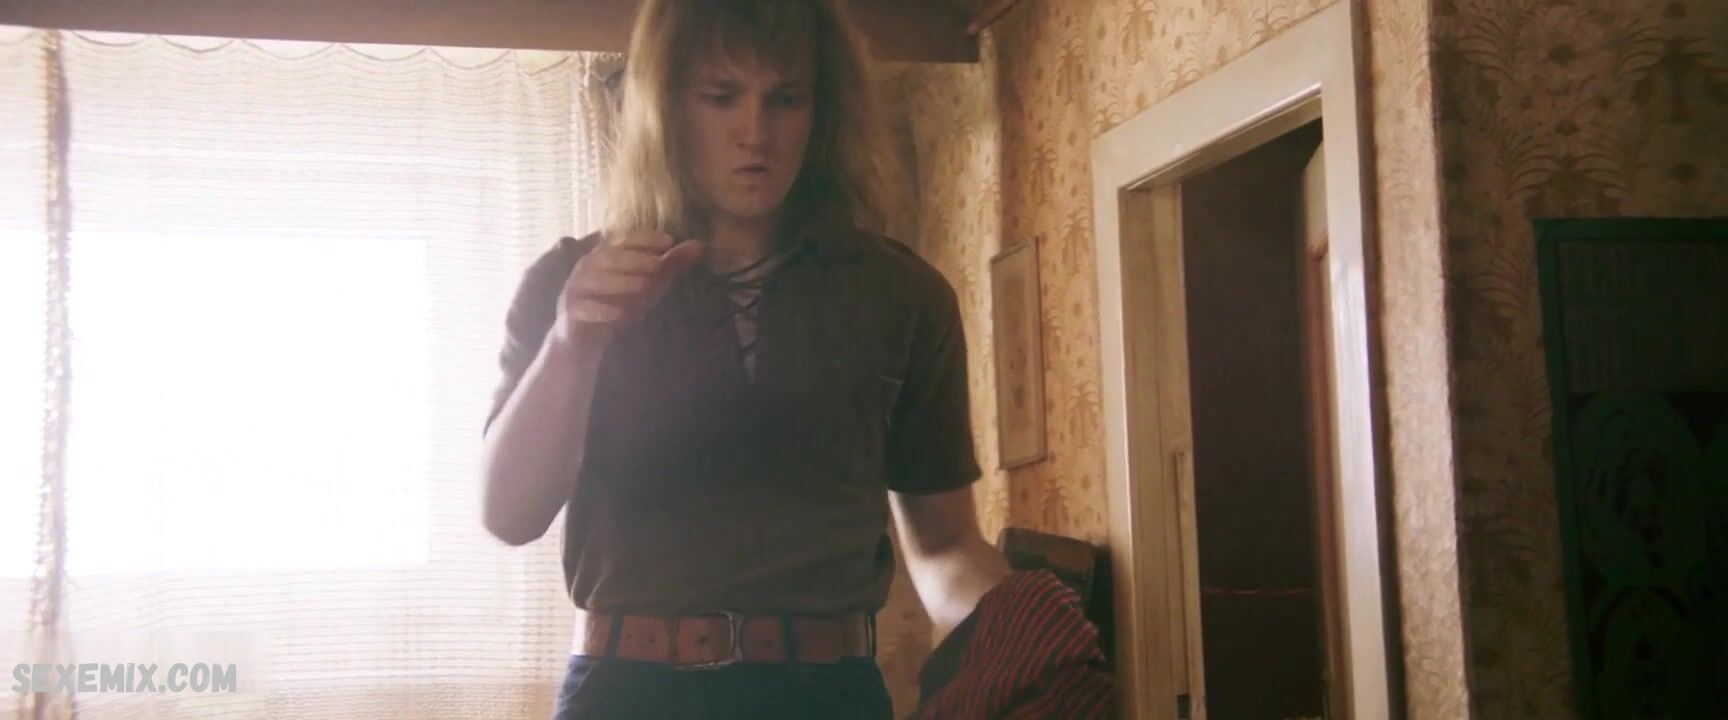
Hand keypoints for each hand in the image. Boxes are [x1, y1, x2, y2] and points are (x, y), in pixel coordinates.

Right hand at [553, 228, 703, 344]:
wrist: (584, 335)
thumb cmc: (619, 301)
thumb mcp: (649, 283)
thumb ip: (670, 265)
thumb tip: (699, 245)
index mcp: (606, 253)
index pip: (623, 238)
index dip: (644, 238)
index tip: (668, 241)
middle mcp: (588, 266)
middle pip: (609, 258)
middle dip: (635, 260)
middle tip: (659, 266)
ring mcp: (575, 288)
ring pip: (595, 281)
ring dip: (621, 284)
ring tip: (645, 288)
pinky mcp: (570, 312)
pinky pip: (584, 309)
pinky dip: (602, 311)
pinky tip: (621, 315)